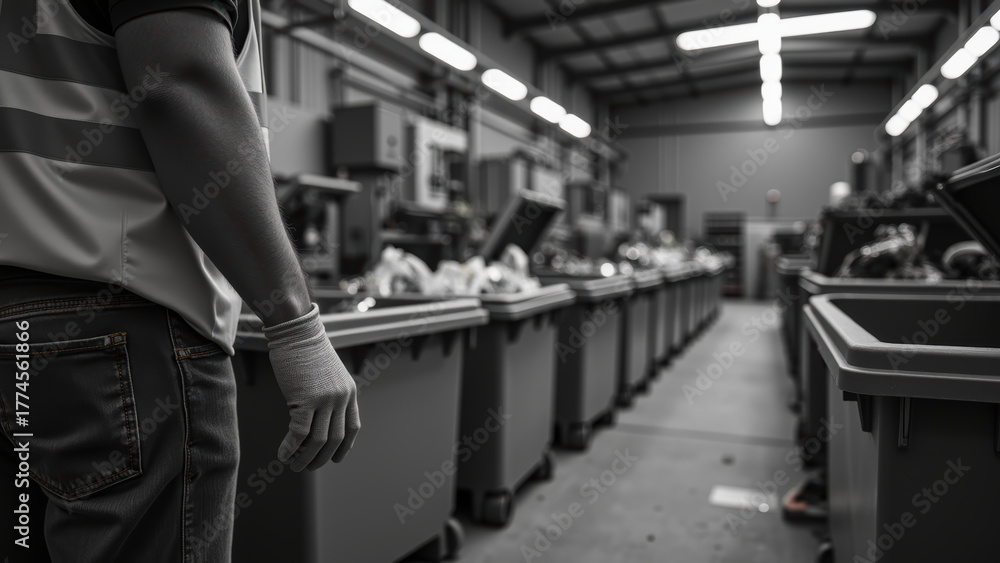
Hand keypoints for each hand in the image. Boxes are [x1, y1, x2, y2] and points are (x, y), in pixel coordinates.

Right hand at [262, 303, 359, 470]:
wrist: (297, 331)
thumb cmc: (306, 350)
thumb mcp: (326, 374)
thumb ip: (328, 394)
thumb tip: (317, 418)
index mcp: (349, 392)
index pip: (352, 427)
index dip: (344, 447)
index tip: (335, 458)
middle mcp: (341, 398)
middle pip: (335, 439)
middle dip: (322, 458)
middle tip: (307, 466)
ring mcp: (325, 399)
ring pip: (318, 441)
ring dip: (305, 458)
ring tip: (293, 465)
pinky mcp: (305, 399)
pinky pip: (299, 433)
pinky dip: (290, 448)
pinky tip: (281, 455)